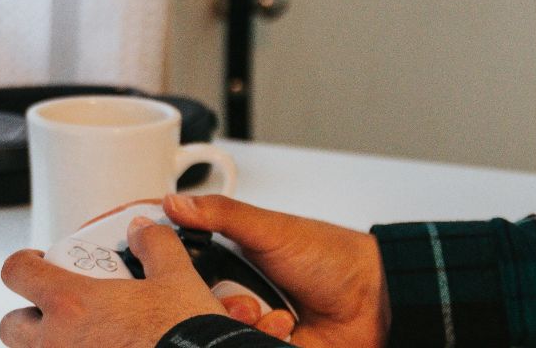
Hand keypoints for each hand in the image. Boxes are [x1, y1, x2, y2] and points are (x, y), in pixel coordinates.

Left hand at [0, 217, 226, 347]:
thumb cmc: (185, 336)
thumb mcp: (177, 278)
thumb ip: (155, 245)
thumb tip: (143, 231)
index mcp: (72, 304)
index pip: (17, 273)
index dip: (23, 263)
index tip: (36, 263)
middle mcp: (57, 343)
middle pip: (11, 326)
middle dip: (29, 315)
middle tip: (56, 309)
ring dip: (47, 343)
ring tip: (81, 337)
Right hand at [162, 193, 388, 347]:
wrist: (374, 300)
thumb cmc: (331, 257)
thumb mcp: (270, 229)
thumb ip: (221, 215)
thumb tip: (175, 202)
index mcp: (232, 262)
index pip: (186, 272)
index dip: (176, 275)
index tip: (161, 269)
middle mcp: (238, 296)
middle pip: (196, 307)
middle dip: (214, 304)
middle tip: (240, 297)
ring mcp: (252, 326)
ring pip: (217, 333)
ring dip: (240, 324)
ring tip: (268, 313)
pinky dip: (261, 339)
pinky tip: (284, 327)